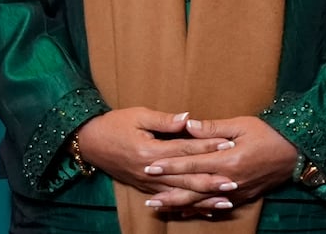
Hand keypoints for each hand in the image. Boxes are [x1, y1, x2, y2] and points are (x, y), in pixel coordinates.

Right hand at [72, 108, 230, 199]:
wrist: (90, 142)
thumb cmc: (113, 124)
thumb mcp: (137, 115)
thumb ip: (164, 120)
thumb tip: (188, 118)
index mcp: (150, 151)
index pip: (185, 150)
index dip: (207, 146)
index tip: (228, 144)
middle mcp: (150, 172)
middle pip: (187, 178)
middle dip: (212, 180)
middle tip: (235, 181)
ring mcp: (148, 183)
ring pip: (181, 194)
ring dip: (204, 198)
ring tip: (226, 200)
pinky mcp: (146, 188)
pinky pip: (170, 200)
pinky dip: (188, 205)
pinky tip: (204, 210)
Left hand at [142, 115, 298, 215]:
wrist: (296, 152)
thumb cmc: (268, 134)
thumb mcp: (241, 124)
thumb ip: (213, 128)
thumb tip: (189, 125)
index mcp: (228, 159)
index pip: (192, 163)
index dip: (170, 165)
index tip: (150, 166)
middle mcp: (230, 179)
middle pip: (194, 188)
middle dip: (169, 191)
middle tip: (148, 197)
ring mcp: (237, 190)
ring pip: (203, 201)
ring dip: (180, 204)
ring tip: (160, 206)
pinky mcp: (243, 195)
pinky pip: (217, 206)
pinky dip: (200, 209)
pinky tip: (185, 212)